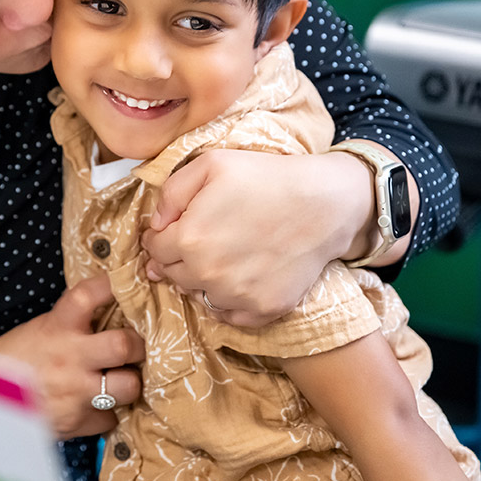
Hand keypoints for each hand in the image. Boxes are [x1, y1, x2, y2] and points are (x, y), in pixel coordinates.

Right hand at [0, 275, 143, 439]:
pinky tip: (92, 406)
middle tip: (133, 348)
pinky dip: (105, 414)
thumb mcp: (40, 330)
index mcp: (56, 326)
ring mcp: (75, 392)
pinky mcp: (76, 422)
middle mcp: (69, 357)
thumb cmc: (13, 361)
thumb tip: (112, 311)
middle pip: (124, 345)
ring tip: (118, 381)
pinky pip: (109, 418)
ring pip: (128, 387)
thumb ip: (73, 323)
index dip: (113, 287)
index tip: (126, 284)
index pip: (91, 295)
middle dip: (136, 347)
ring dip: (128, 384)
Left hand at [142, 148, 386, 327]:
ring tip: (220, 256)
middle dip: (178, 258)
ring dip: (201, 280)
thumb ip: (171, 193)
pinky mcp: (263, 310)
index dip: (160, 237)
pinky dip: (227, 301)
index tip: (174, 229)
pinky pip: (229, 315)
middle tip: (199, 240)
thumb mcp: (210, 164)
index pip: (155, 250)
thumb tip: (156, 224)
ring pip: (199, 296)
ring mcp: (237, 297)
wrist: (324, 203)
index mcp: (189, 239)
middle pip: (174, 275)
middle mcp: (209, 274)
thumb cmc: (267, 177)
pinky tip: (238, 277)